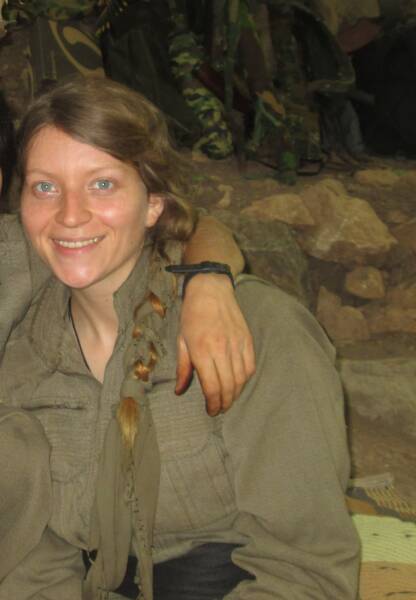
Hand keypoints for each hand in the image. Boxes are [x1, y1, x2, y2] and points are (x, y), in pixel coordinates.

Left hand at [176, 274, 255, 415]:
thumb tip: (180, 391)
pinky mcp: (247, 340)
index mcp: (202, 350)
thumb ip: (183, 369)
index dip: (212, 403)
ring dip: (235, 394)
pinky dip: (245, 379)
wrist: (211, 290)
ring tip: (227, 400)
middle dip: (224, 403)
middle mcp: (222, 349)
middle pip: (228, 386)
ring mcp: (237, 344)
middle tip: (219, 409)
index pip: (212, 386)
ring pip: (241, 379)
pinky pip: (250, 366)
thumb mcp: (181, 341)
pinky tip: (238, 383)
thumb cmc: (192, 315)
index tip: (211, 411)